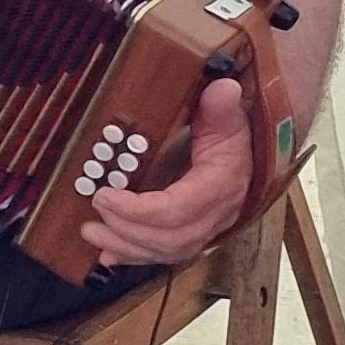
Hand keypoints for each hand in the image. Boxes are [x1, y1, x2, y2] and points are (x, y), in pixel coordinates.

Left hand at [86, 77, 253, 268]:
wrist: (252, 159)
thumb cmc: (236, 139)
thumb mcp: (228, 119)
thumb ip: (221, 107)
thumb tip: (224, 88)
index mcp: (221, 186)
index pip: (179, 209)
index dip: (139, 209)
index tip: (105, 195)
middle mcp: (215, 214)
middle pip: (171, 237)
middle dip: (127, 230)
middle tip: (93, 215)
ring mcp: (206, 228)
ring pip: (167, 250)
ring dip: (127, 246)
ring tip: (92, 233)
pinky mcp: (193, 234)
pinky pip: (165, 253)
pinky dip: (136, 256)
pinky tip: (109, 254)